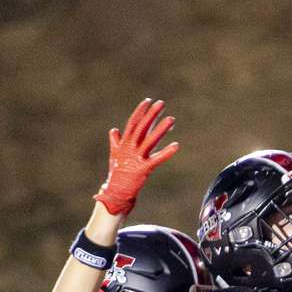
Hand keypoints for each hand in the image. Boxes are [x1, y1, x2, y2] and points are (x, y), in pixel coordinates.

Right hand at [93, 98, 179, 215]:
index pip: (132, 123)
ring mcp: (136, 158)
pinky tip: (176, 145)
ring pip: (150, 140)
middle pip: (142, 127)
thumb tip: (114, 130)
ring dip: (161, 129)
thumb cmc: (117, 172)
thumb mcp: (114, 154)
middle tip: (161, 103)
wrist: (115, 191)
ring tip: (171, 119)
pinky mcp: (143, 169)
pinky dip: (167, 152)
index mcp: (124, 143)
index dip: (140, 111)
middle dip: (152, 115)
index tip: (148, 101)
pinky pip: (157, 159)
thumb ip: (116, 141)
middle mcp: (130, 148)